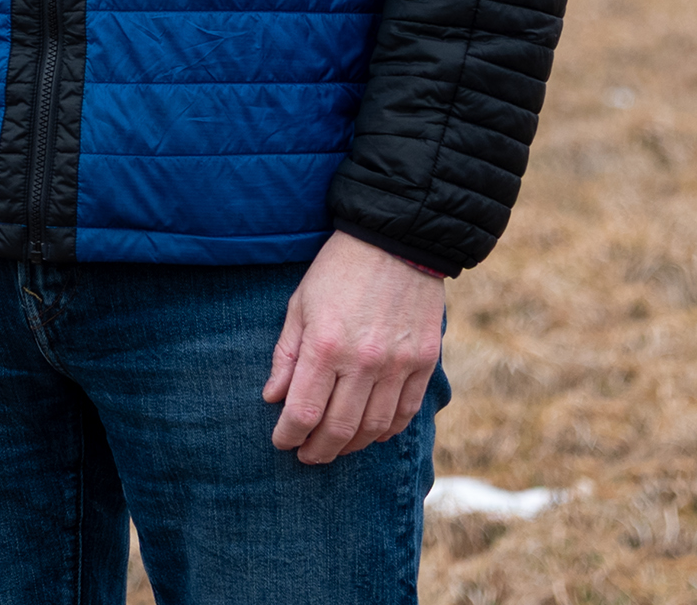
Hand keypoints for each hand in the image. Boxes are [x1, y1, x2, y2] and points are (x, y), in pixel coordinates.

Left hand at [263, 231, 444, 464]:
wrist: (397, 239)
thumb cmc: (339, 269)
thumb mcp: (301, 304)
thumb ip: (287, 354)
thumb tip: (273, 398)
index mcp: (326, 345)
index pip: (304, 412)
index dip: (289, 435)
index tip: (282, 441)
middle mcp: (364, 361)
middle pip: (339, 429)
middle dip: (318, 451)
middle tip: (306, 455)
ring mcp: (398, 364)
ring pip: (374, 428)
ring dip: (351, 445)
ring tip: (336, 446)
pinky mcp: (423, 361)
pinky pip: (406, 412)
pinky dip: (387, 430)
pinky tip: (371, 432)